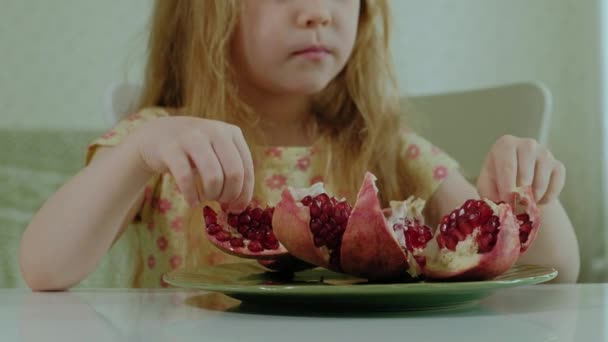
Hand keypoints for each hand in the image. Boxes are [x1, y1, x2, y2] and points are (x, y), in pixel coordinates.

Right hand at [126, 116, 253, 211]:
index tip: (237, 208)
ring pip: (213, 177)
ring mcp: (192, 138)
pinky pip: (186, 179)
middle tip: (220, 202)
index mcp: (232, 133)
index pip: (247, 169)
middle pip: (234, 173)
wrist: (157, 134)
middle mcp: (215, 131)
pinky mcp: (171, 148)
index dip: (244, 194)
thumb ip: (232, 171)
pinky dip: (191, 196)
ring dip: (211, 195)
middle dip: (229, 195)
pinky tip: (192, 202)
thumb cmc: (194, 150)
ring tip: (206, 198)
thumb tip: (240, 205)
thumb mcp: (218, 152)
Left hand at [476, 135, 565, 204]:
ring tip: (524, 203)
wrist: (517, 183)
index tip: (507, 202)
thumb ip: (489, 195)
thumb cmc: (497, 182)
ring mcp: (545, 153)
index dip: (507, 188)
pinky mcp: (558, 165)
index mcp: (505, 145)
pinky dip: (547, 197)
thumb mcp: (487, 186)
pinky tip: (538, 200)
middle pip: (525, 173)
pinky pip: (556, 185)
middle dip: (520, 194)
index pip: (507, 166)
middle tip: (516, 206)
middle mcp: (527, 145)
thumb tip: (499, 209)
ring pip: (541, 181)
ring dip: (533, 198)